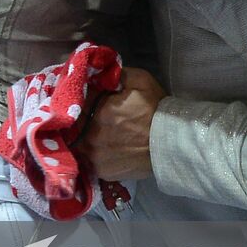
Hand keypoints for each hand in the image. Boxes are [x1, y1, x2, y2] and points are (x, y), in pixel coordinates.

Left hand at [77, 67, 166, 181]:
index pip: (77, 101)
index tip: (84, 95)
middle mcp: (90, 135)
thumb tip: (97, 74)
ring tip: (98, 133)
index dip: (79, 97)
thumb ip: (114, 74)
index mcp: (97, 111)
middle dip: (79, 118)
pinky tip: (105, 147)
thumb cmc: (156, 109)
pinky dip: (94, 152)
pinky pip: (90, 159)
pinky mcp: (101, 172)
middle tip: (90, 115)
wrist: (172, 144)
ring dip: (85, 137)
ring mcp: (94, 156)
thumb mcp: (139, 80)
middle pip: (75, 124)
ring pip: (80, 143)